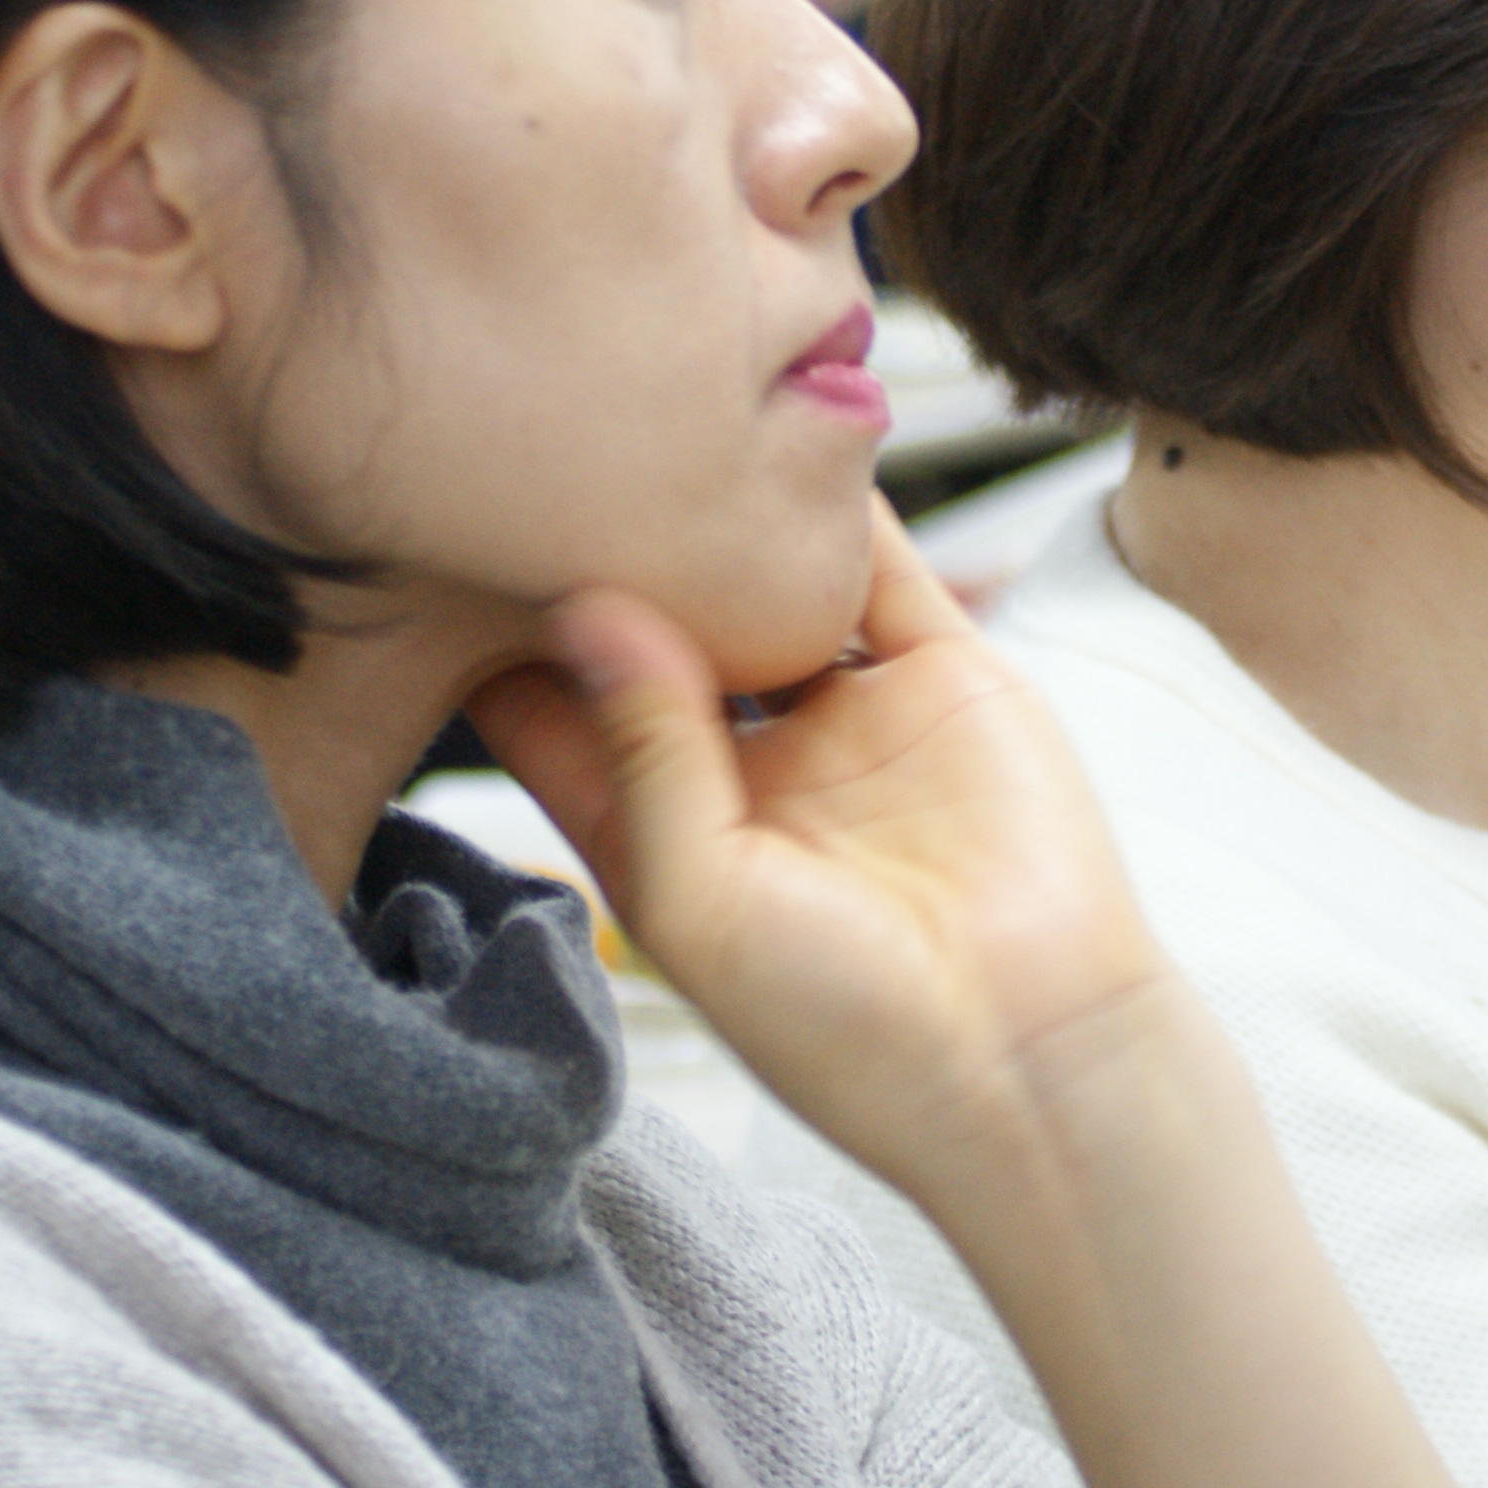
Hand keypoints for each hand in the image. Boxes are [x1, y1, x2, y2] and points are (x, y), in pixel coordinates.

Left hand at [467, 500, 1175, 1213]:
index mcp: (658, 836)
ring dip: (725, 523)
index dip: (500, 640)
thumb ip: (643, 750)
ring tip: (663, 433)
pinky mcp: (940, 681)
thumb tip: (583, 610)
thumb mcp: (702, 900)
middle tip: (545, 457)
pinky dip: (846, 510)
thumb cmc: (847, 1025)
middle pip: (651, 635)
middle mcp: (743, 770)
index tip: (455, 548)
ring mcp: (842, 720)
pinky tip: (800, 439)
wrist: (1032, 1055)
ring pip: (764, 589)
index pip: (552, 715)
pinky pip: (882, 571)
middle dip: (608, 557)